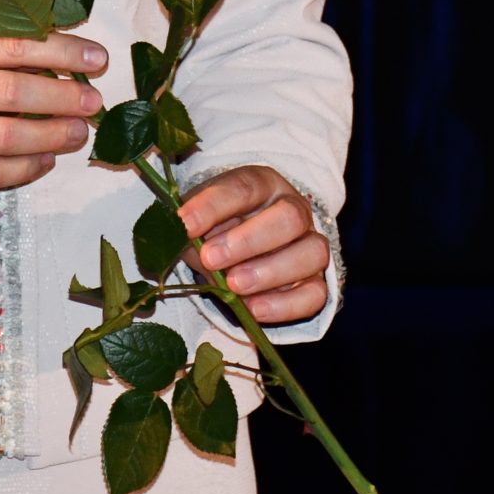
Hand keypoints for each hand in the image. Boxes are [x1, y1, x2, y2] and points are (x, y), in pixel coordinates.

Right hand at [0, 26, 106, 193]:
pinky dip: (26, 169)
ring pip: (7, 140)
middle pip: (14, 95)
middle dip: (63, 98)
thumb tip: (57, 56)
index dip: (61, 51)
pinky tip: (47, 159)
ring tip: (79, 131)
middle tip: (93, 100)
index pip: (12, 46)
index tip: (97, 58)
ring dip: (52, 136)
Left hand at [176, 165, 330, 324]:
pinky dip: (285, 305)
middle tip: (211, 258)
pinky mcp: (316, 282)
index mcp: (263, 184)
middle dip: (248, 240)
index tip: (184, 224)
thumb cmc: (216, 230)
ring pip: (312, 253)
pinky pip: (315, 294)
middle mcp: (294, 210)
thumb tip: (178, 236)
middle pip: (289, 217)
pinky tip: (254, 309)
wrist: (238, 254)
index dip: (213, 205)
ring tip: (234, 287)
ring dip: (270, 271)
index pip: (244, 187)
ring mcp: (311, 245)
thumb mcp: (199, 222)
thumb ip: (190, 229)